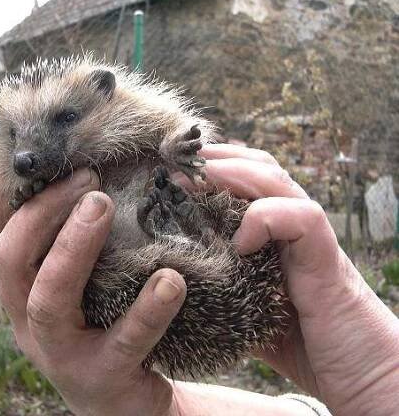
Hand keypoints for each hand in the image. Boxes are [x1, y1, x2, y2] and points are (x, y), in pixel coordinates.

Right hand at [0, 169, 187, 415]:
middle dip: (42, 212)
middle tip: (88, 179)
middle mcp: (27, 321)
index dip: (4, 199)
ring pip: (49, 300)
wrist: (122, 401)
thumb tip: (88, 172)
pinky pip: (123, 341)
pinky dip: (146, 308)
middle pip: (10, 261)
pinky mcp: (102, 376)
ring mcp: (60, 353)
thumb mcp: (74, 285)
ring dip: (73, 248)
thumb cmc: (101, 323)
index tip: (42, 163)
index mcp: (20, 291)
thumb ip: (67, 242)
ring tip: (103, 206)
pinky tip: (171, 280)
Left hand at [195, 144, 398, 414]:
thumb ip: (223, 293)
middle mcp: (293, 228)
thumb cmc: (306, 345)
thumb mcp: (250, 313)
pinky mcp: (326, 260)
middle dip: (213, 160)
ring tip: (191, 182)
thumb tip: (177, 288)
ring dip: (231, 173)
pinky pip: (300, 219)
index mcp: (274, 235)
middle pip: (258, 168)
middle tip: (173, 162)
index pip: (244, 181)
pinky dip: (266, 219)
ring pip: (276, 181)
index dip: (209, 170)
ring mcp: (311, 240)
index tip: (169, 172)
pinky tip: (240, 241)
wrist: (364, 375)